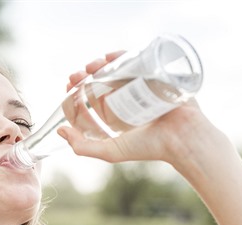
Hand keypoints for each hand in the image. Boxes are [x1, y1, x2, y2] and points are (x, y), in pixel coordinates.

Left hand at [57, 52, 218, 174]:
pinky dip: (122, 56)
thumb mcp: (111, 151)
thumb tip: (60, 131)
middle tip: (77, 75)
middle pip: (102, 83)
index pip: (92, 102)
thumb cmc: (150, 147)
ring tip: (91, 66)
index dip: (78, 94)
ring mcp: (142, 88)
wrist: (182, 137)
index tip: (69, 87)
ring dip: (100, 65)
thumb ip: (83, 147)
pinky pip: (136, 61)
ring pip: (116, 71)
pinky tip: (109, 57)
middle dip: (86, 77)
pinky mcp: (155, 77)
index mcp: (118, 118)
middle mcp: (128, 102)